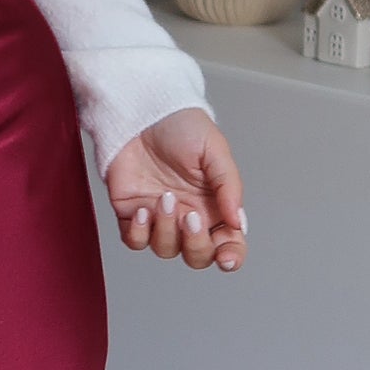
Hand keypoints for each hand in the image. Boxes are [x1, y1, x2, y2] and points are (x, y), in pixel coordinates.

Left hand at [106, 108, 246, 271]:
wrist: (143, 110)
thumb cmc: (183, 125)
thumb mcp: (215, 151)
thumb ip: (229, 187)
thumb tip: (238, 223)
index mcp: (215, 205)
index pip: (229, 243)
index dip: (231, 257)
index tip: (227, 259)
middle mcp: (189, 216)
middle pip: (198, 256)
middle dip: (196, 245)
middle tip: (189, 216)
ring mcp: (160, 217)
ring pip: (166, 250)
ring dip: (166, 230)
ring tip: (163, 197)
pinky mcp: (132, 213)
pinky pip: (135, 241)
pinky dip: (139, 234)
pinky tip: (143, 210)